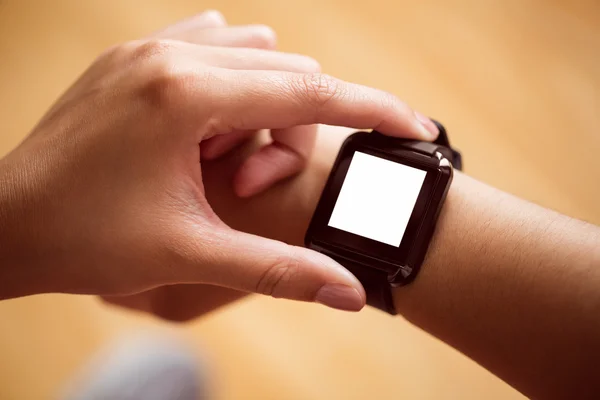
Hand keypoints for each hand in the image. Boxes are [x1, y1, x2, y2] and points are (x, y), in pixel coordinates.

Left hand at [0, 11, 437, 313]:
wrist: (5, 223)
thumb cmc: (87, 240)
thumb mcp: (190, 257)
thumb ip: (279, 271)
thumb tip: (351, 293)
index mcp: (185, 96)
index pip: (309, 92)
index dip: (373, 111)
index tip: (418, 128)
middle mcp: (169, 54)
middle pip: (286, 75)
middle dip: (294, 133)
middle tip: (252, 187)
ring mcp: (148, 47)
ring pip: (254, 55)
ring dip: (262, 107)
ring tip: (219, 160)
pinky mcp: (134, 54)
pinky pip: (213, 44)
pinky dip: (234, 82)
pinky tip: (209, 126)